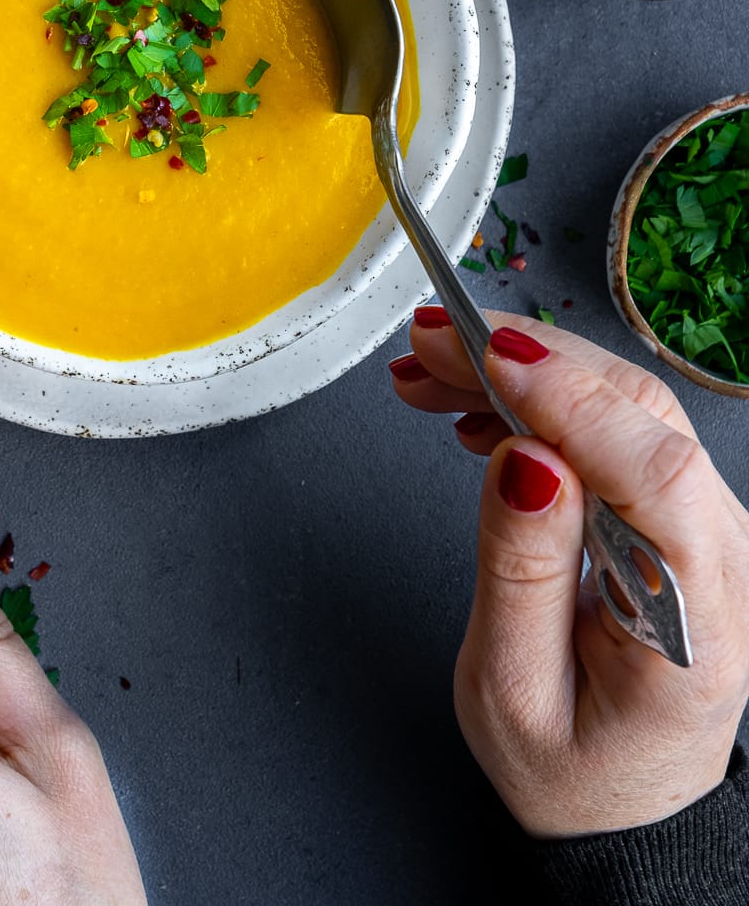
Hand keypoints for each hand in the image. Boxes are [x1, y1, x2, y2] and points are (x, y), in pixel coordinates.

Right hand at [390, 310, 748, 837]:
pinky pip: (616, 425)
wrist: (618, 804)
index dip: (572, 401)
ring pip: (624, 404)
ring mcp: (707, 526)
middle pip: (640, 414)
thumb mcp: (513, 691)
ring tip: (430, 371)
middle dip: (528, 360)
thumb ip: (519, 572)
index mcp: (697, 620)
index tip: (491, 358)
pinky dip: (541, 398)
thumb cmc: (573, 767)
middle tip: (429, 344)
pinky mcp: (676, 509)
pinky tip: (477, 407)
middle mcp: (723, 557)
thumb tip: (524, 459)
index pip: (656, 471)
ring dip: (524, 370)